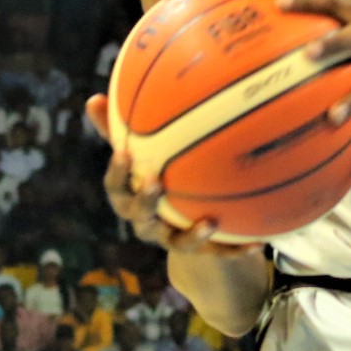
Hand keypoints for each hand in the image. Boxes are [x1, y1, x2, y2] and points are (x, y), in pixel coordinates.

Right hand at [84, 94, 261, 257]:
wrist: (177, 223)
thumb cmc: (153, 176)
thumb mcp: (140, 155)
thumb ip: (121, 130)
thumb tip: (93, 97)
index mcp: (129, 198)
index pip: (115, 187)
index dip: (118, 171)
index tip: (124, 152)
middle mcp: (145, 222)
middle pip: (140, 216)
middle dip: (146, 201)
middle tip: (156, 182)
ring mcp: (171, 239)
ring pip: (178, 243)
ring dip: (193, 235)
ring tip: (211, 223)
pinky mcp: (197, 251)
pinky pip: (216, 253)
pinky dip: (235, 250)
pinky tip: (257, 244)